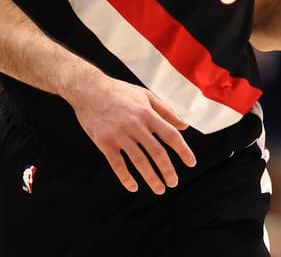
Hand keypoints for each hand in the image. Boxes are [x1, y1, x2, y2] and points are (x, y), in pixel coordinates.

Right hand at [64, 74, 197, 193]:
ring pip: (139, 162)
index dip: (183, 150)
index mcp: (147, 113)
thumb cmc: (119, 92)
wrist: (89, 90)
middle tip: (173, 182)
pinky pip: (118, 165)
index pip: (171, 135)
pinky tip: (133, 186)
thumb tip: (184, 125)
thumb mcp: (145, 95)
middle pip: (157, 152)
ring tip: (159, 188)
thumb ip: (166, 110)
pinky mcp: (105, 143)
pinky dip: (126, 178)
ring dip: (151, 178)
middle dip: (167, 170)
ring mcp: (119, 135)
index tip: (191, 163)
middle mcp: (135, 125)